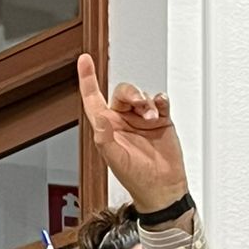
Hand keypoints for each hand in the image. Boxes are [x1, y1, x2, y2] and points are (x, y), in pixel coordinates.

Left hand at [78, 54, 188, 214]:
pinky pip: (160, 101)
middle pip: (123, 92)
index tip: (84, 60)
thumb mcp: (117, 160)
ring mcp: (142, 120)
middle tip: (140, 103)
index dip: (88, 79)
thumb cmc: (137, 179)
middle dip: (131, 93)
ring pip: (141, 95)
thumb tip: (100, 118)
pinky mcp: (161, 121)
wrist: (163, 188)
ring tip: (152, 116)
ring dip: (146, 101)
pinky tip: (161, 106)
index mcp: (107, 128)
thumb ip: (106, 139)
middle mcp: (123, 120)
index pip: (94, 98)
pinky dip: (161, 100)